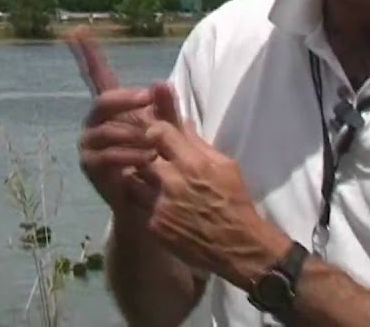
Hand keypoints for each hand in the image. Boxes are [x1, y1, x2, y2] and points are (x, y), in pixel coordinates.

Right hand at [68, 27, 180, 210]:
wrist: (149, 202)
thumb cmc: (158, 161)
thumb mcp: (167, 131)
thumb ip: (165, 108)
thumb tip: (162, 82)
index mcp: (112, 107)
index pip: (97, 75)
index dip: (88, 54)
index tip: (77, 30)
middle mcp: (95, 121)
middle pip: (103, 100)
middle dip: (126, 98)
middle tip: (149, 97)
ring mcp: (90, 143)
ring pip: (108, 130)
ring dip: (135, 134)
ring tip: (157, 143)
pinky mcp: (91, 165)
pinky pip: (109, 154)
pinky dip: (131, 155)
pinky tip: (150, 158)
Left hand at [129, 119, 290, 287]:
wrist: (238, 248)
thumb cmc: (236, 203)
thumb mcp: (226, 166)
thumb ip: (199, 143)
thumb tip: (183, 122)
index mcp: (192, 164)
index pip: (158, 132)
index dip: (154, 129)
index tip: (155, 133)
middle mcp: (171, 182)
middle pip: (140, 155)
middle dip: (142, 152)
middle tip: (147, 154)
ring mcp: (159, 205)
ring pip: (132, 179)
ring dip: (137, 176)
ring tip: (147, 177)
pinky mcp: (154, 225)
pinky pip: (138, 204)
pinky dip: (144, 200)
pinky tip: (154, 201)